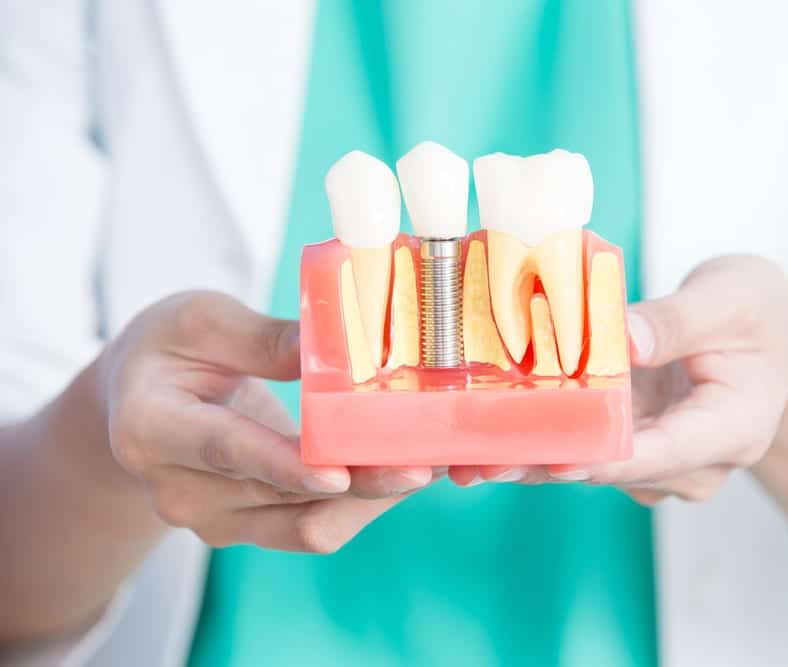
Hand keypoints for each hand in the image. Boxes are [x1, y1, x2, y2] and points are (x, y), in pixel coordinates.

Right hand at [101, 291, 434, 551]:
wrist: (138, 400)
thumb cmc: (169, 348)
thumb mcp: (201, 320)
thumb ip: (266, 339)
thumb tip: (341, 349)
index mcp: (151, 427)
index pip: (225, 450)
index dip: (284, 464)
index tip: (339, 474)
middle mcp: (178, 488)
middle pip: (281, 495)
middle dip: (358, 480)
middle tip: (421, 460)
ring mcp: (213, 518)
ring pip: (307, 526)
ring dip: (372, 500)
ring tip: (428, 464)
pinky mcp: (248, 528)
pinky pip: (315, 528)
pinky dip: (364, 506)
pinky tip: (402, 475)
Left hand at [451, 256, 787, 503]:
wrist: (776, 340)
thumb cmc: (760, 315)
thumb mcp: (730, 299)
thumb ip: (676, 321)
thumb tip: (620, 337)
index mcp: (731, 430)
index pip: (658, 453)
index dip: (598, 457)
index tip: (546, 456)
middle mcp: (694, 461)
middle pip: (612, 468)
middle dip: (543, 461)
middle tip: (474, 458)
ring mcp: (662, 458)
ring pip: (591, 464)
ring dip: (532, 454)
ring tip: (463, 449)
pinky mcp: (636, 443)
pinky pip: (587, 445)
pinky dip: (543, 434)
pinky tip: (487, 428)